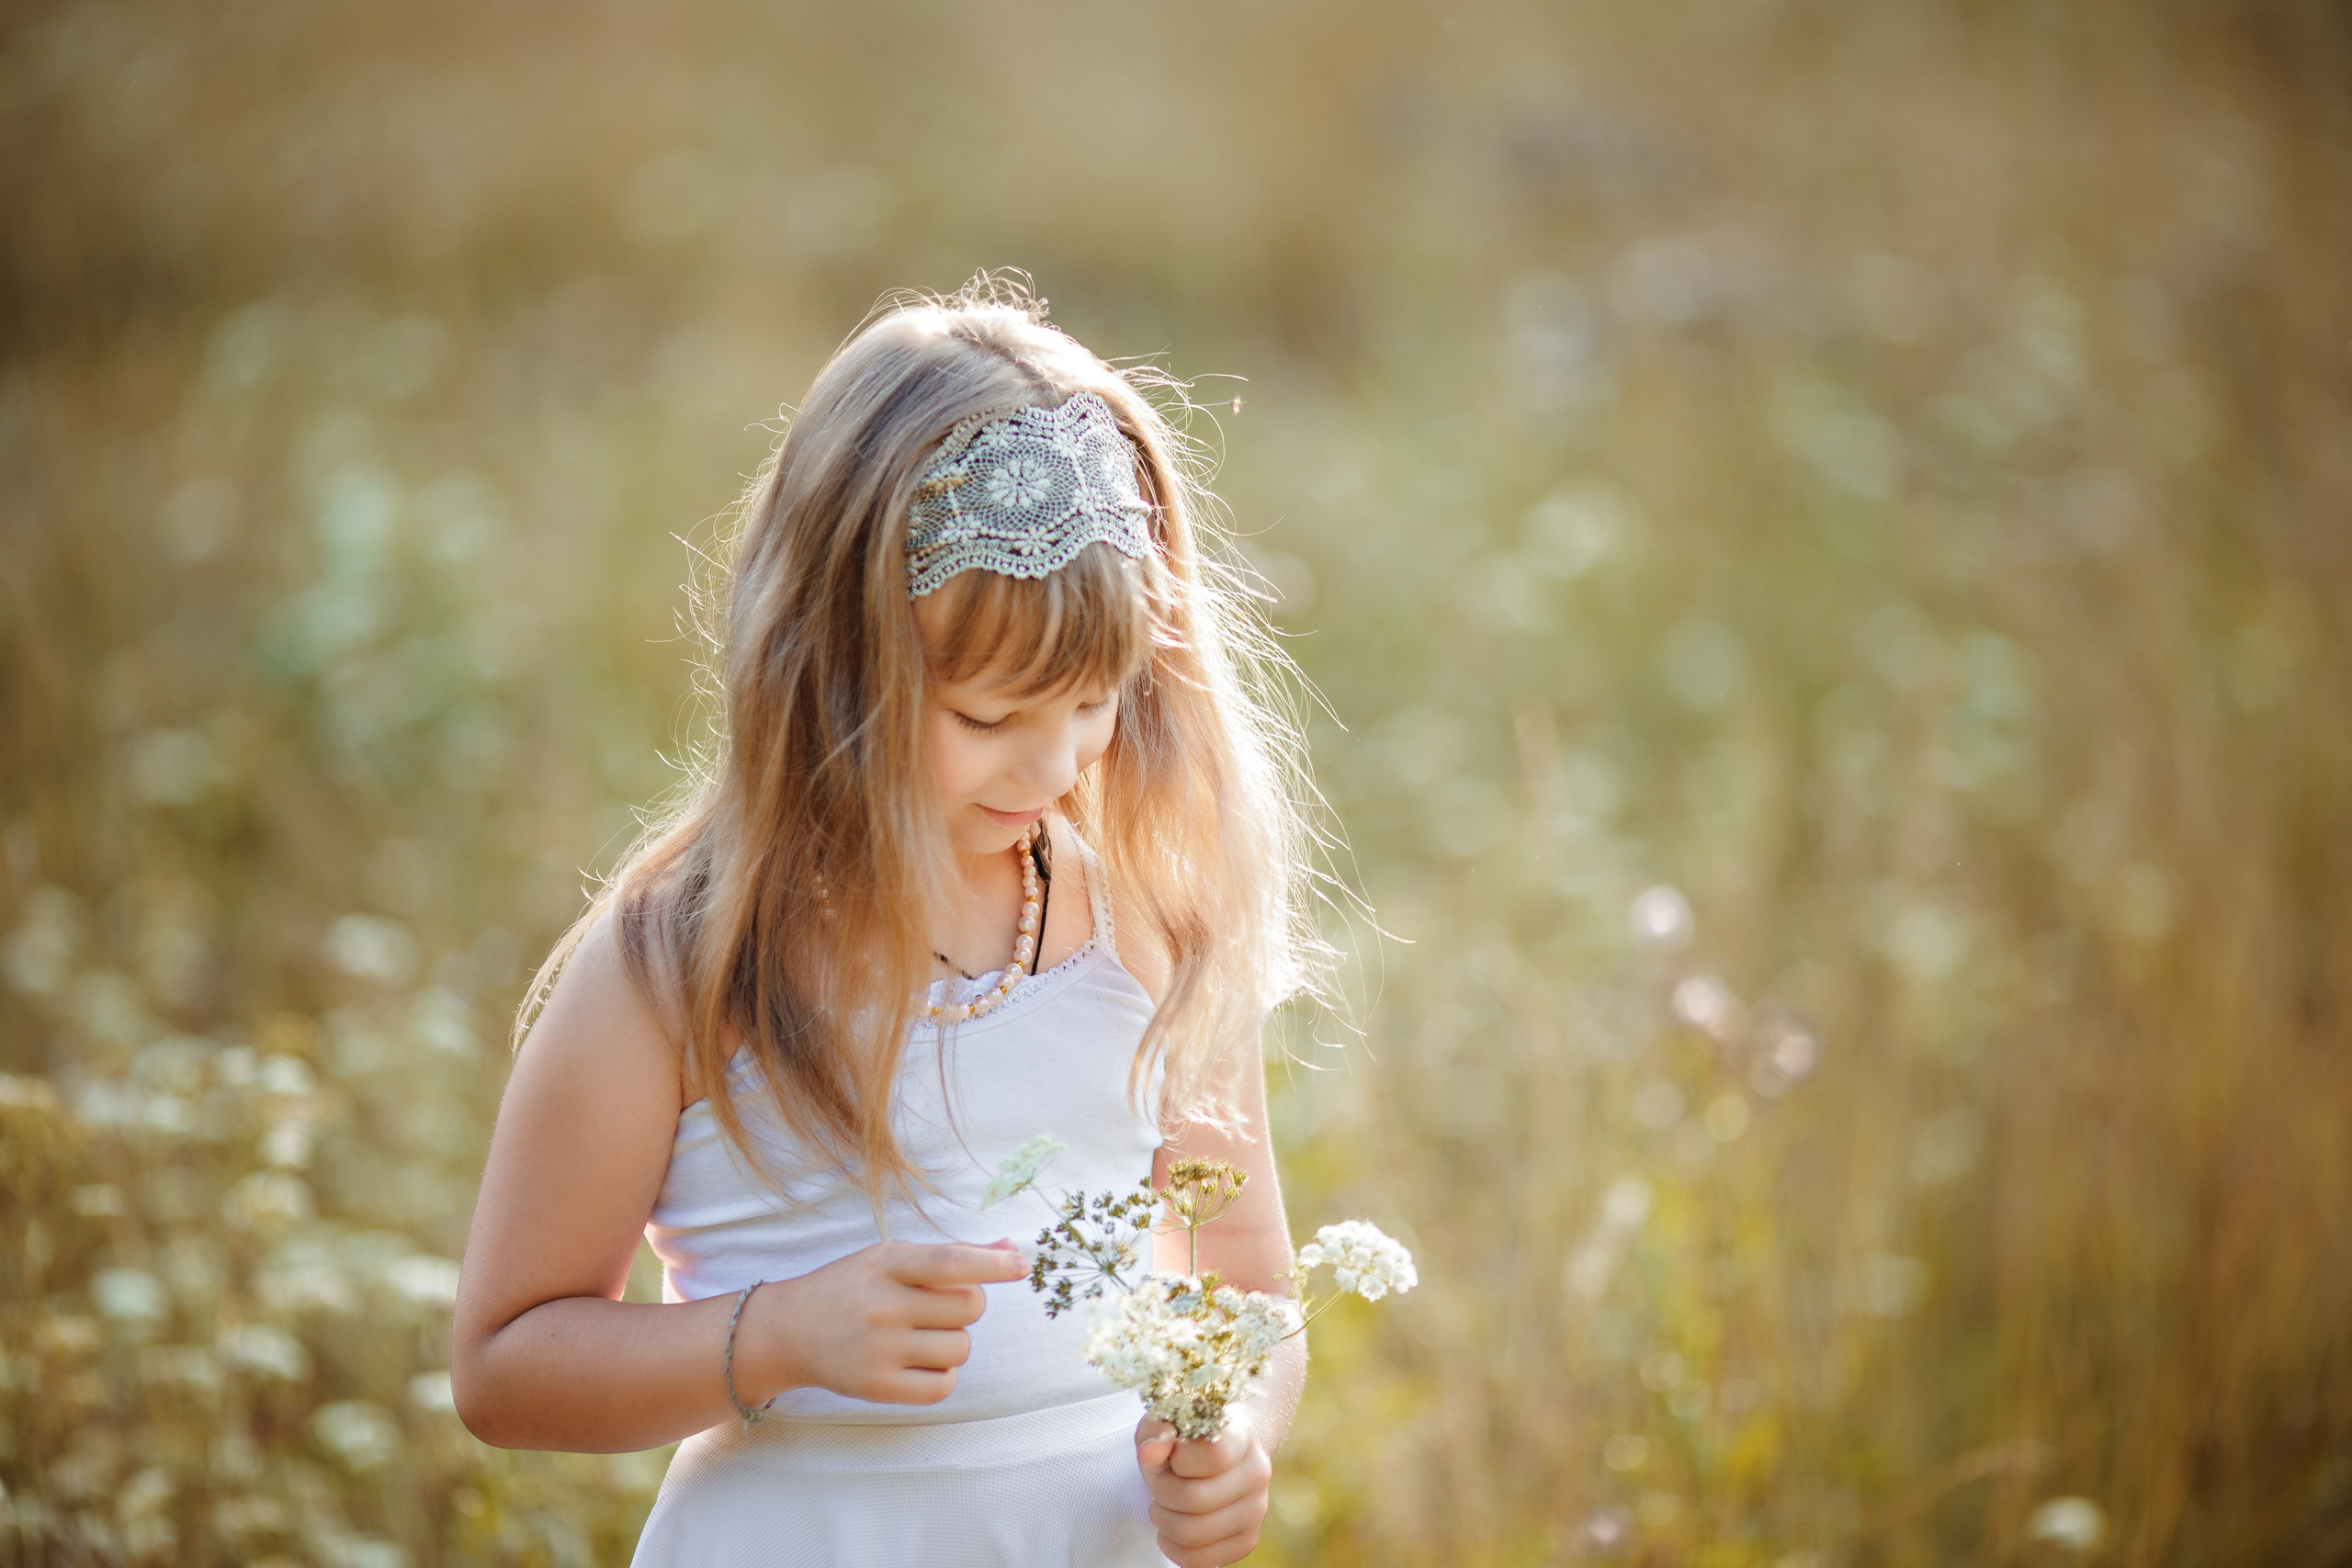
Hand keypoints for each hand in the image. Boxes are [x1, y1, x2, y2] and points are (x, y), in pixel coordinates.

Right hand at [749, 1239, 1026, 1404]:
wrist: (789, 1330)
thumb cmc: (853, 1287)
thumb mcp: (893, 1257)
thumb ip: (953, 1254)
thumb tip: (1011, 1248)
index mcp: (888, 1262)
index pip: (951, 1262)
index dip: (992, 1264)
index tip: (1022, 1265)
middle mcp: (883, 1304)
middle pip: (969, 1307)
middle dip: (967, 1306)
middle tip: (935, 1307)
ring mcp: (879, 1349)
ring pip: (961, 1348)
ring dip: (953, 1342)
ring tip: (919, 1334)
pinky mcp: (876, 1387)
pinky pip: (943, 1385)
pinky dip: (942, 1375)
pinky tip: (919, 1362)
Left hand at [1135, 1413, 1272, 1566]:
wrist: (1223, 1453)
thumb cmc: (1189, 1439)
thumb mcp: (1168, 1422)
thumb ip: (1156, 1431)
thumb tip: (1150, 1453)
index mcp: (1242, 1436)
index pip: (1214, 1456)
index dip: (1179, 1459)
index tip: (1173, 1455)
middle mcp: (1257, 1473)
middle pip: (1196, 1499)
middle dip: (1162, 1493)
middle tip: (1159, 1484)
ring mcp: (1256, 1510)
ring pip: (1194, 1533)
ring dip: (1164, 1521)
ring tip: (1163, 1505)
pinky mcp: (1247, 1541)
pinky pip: (1198, 1560)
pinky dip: (1173, 1547)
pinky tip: (1172, 1527)